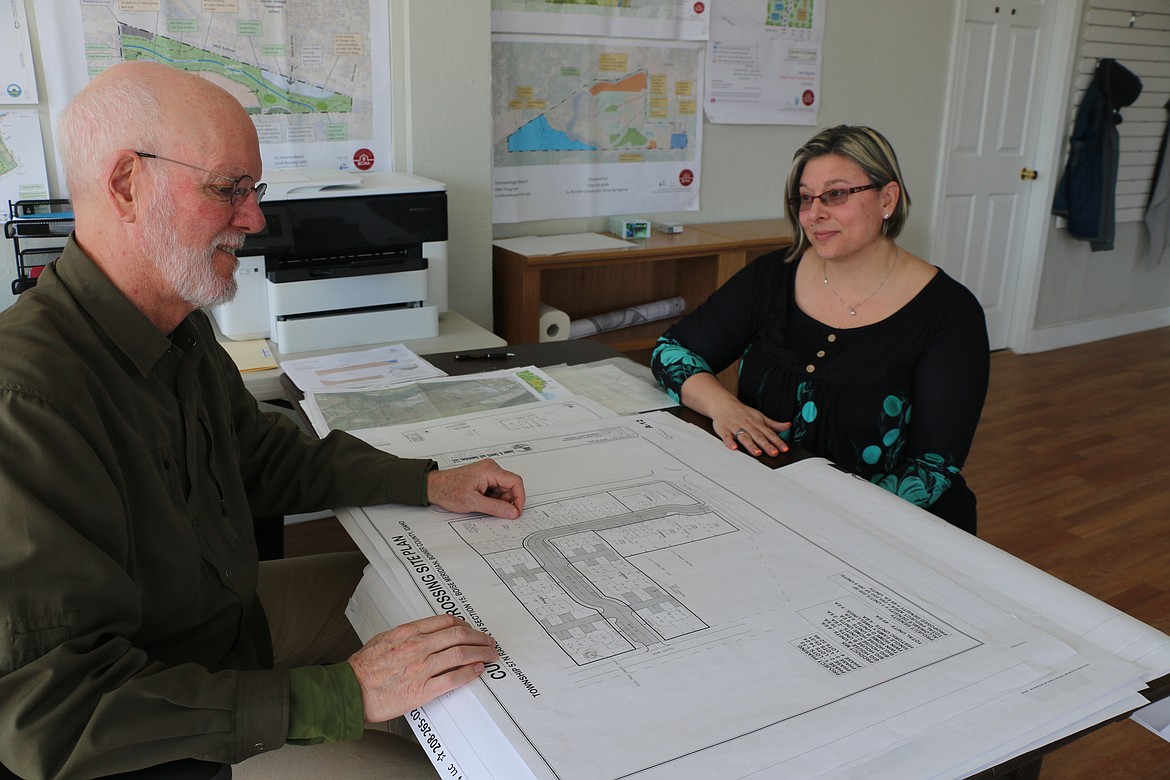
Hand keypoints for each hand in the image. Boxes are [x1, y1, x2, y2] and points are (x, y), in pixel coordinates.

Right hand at [349, 614, 498, 721]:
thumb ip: (407, 634)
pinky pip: (451, 679)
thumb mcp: (383, 639)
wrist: (348, 691)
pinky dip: (468, 673)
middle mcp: (416, 646)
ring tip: (490, 656)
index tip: (472, 629)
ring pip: (459, 654)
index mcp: (407, 632)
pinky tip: (477, 671)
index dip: (465, 625)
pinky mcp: (420, 690)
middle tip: (489, 642)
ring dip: (480, 654)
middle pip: (458, 635)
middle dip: (479, 637)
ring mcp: (420, 668)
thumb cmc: (362, 667)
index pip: (445, 622)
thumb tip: (428, 633)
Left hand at [427, 458, 524, 518]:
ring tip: (483, 505)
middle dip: (507, 501)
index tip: (516, 511)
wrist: (433, 486)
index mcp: (490, 470)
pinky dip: (493, 498)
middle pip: (510, 486)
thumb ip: (495, 508)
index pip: (515, 482)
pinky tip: (481, 502)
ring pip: (504, 489)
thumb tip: (512, 512)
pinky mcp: (484, 478)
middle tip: (497, 512)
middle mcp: (491, 468)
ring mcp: (487, 473)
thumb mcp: (473, 502)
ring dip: (499, 501)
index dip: (519, 498)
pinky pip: (496, 489)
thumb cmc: (448, 490)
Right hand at [678, 372, 789, 457]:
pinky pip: (727, 436)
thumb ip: (773, 424)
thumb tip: (787, 426)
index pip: (769, 434)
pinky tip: (733, 448)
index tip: (784, 449)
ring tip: (757, 452)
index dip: (777, 441)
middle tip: (774, 453)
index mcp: (757, 424)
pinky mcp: (724, 430)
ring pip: (744, 437)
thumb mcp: (760, 416)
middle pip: (758, 436)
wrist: (723, 403)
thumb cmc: (742, 412)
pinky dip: (729, 442)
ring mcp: (735, 428)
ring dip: (751, 445)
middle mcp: (747, 426)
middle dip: (766, 445)